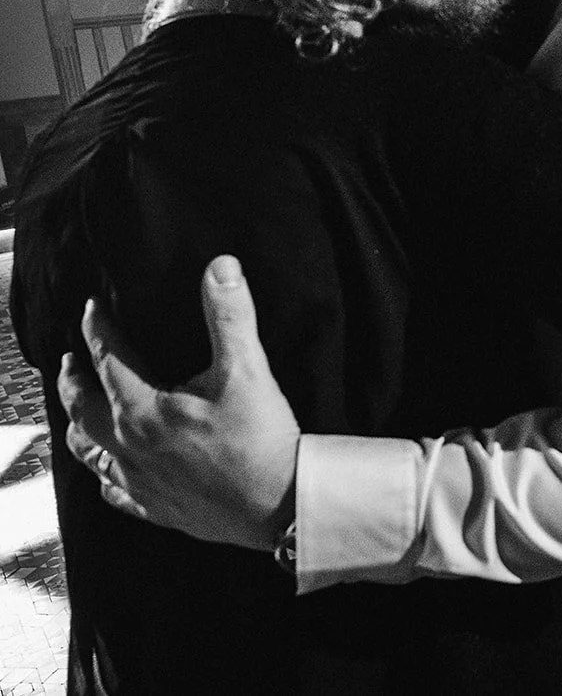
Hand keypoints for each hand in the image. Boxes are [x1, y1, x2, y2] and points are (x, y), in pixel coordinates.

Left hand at [59, 256, 299, 551]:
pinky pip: (118, 494)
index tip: (91, 309)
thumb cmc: (261, 441)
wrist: (278, 506)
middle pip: (84, 408)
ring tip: (76, 415)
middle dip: (73, 381)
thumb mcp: (247, 371)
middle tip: (67, 362)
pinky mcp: (158, 508)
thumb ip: (230, 317)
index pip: (109, 359)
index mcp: (144, 410)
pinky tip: (110, 475)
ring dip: (78, 428)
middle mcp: (131, 447)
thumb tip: (220, 267)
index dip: (98, 329)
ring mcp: (141, 481)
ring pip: (91, 454)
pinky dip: (107, 479)